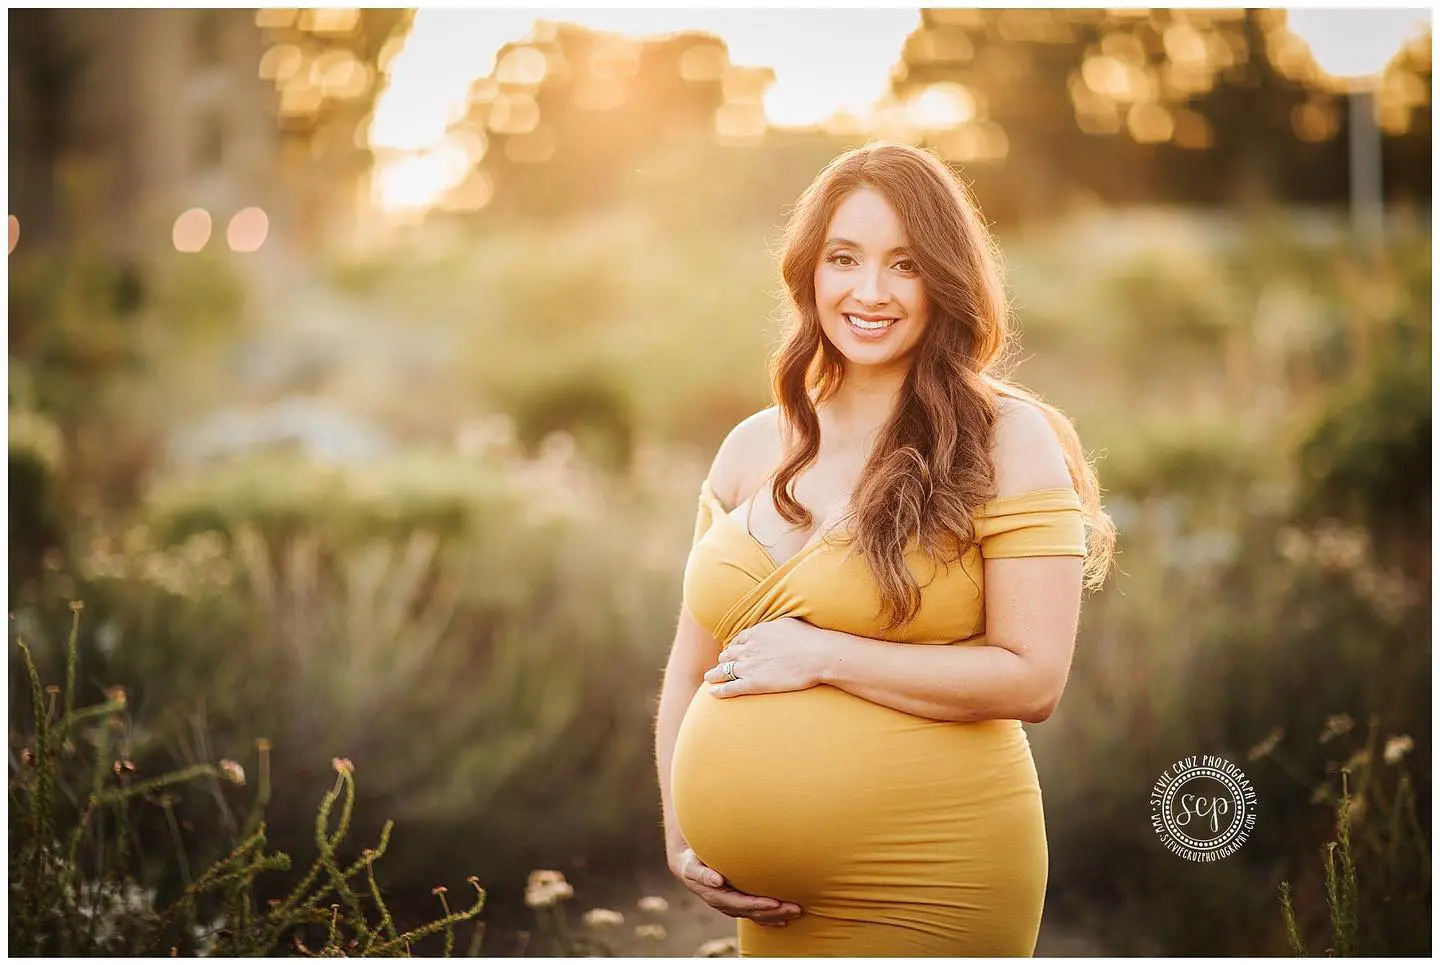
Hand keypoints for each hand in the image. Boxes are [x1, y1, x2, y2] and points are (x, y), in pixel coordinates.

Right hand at [669, 847, 802, 926]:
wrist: (689, 868)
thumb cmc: (692, 862)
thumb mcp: (692, 866)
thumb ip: (703, 874)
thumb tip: (717, 881)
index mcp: (717, 897)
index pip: (742, 904)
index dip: (758, 905)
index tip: (775, 903)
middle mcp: (726, 905)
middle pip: (754, 913)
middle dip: (776, 912)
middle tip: (796, 909)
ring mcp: (733, 906)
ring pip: (758, 916)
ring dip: (778, 915)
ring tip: (797, 912)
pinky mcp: (738, 904)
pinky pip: (756, 915)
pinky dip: (770, 918)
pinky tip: (784, 920)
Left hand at [704, 618, 823, 698]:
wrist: (817, 656)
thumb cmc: (809, 639)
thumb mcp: (788, 623)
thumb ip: (776, 626)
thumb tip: (776, 625)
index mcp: (756, 633)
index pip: (738, 640)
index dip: (733, 647)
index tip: (732, 652)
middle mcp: (749, 649)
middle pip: (728, 654)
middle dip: (723, 659)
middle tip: (720, 665)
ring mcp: (749, 666)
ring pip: (724, 670)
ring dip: (714, 674)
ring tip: (709, 677)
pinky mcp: (753, 683)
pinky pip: (730, 687)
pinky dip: (719, 690)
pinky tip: (713, 693)